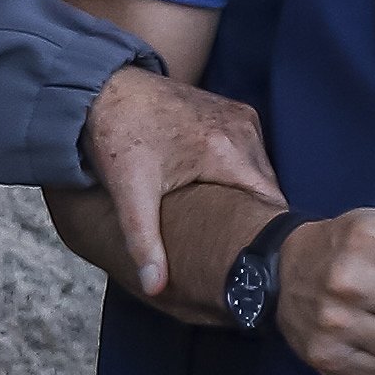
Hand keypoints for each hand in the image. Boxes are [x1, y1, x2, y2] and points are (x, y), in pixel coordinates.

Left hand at [82, 66, 284, 296]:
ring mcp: (240, 117)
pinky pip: (247, 154)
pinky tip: (218, 196)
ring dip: (246, 197)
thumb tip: (154, 286)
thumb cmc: (117, 135)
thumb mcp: (131, 192)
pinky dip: (237, 176)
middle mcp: (244, 129)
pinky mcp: (230, 113)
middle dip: (253, 218)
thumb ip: (144, 241)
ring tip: (229, 227)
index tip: (253, 258)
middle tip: (238, 251)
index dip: (262, 233)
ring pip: (259, 172)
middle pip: (266, 189)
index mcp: (230, 150)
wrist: (104, 87)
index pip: (270, 203)